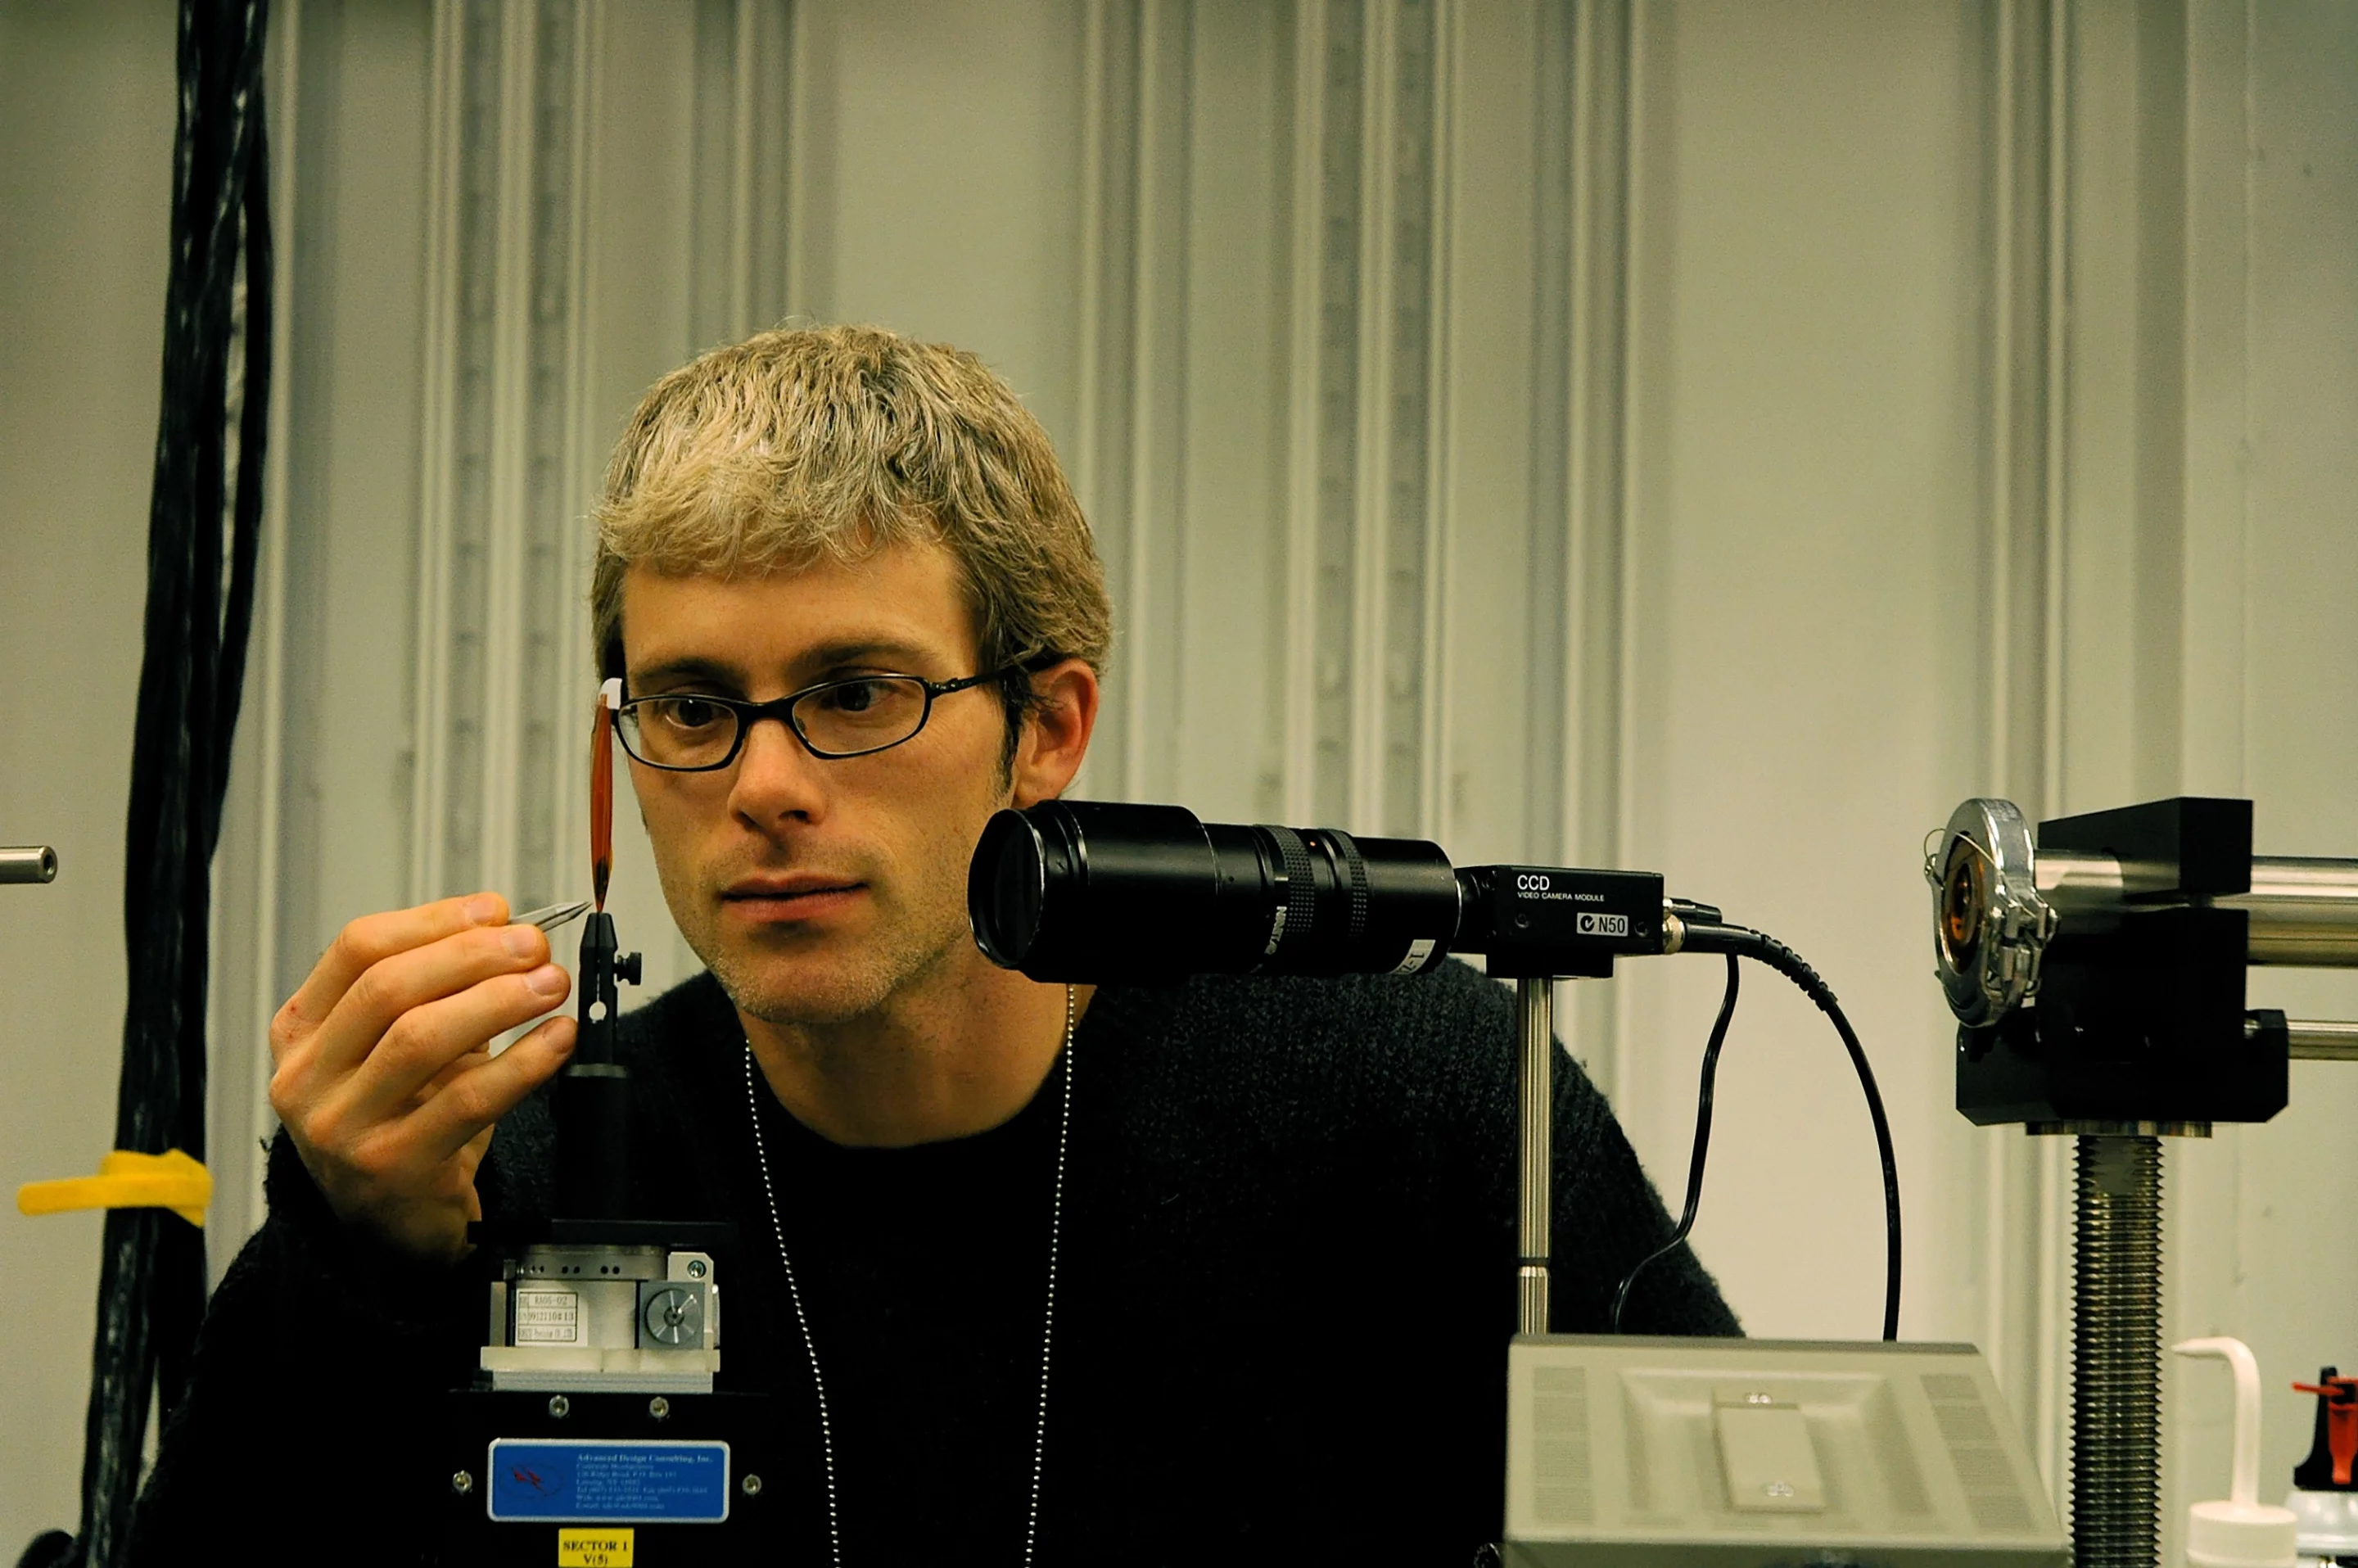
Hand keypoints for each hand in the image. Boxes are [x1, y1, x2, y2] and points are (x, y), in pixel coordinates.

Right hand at [268, 892, 576, 1264]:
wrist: (392, 1226)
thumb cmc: (403, 1122)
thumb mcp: (404, 1048)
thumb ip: (441, 988)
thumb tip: (502, 923)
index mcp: (301, 1032)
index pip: (358, 949)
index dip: (434, 920)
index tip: (496, 910)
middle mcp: (306, 1078)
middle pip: (388, 987)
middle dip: (473, 955)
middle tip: (534, 945)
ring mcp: (341, 1127)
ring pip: (421, 1038)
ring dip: (498, 1000)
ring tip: (550, 984)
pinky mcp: (390, 1167)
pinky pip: (468, 1100)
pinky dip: (523, 1062)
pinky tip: (557, 1039)